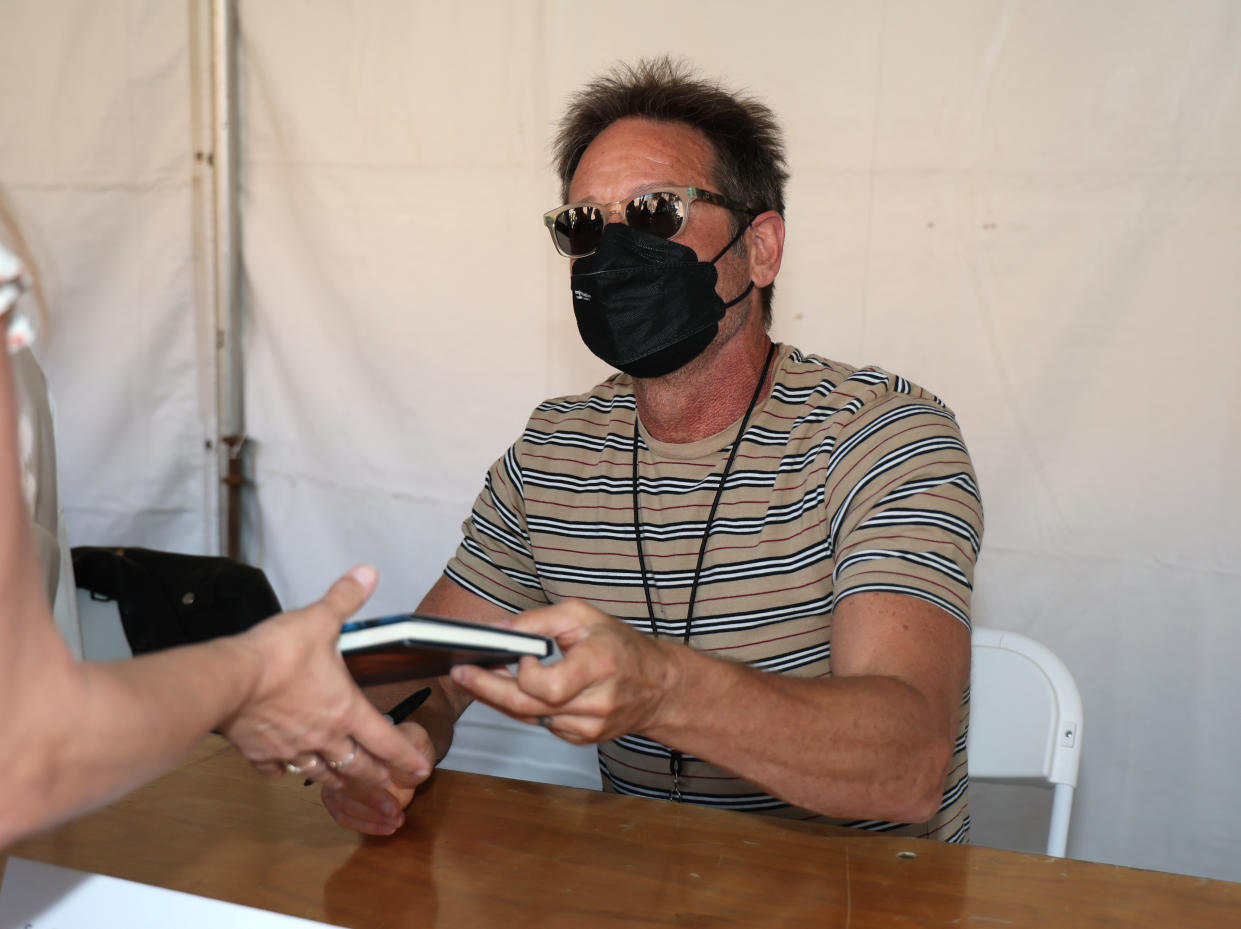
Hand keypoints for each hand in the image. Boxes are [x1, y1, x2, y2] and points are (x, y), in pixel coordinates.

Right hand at [217, 565, 432, 792]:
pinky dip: (286, 772)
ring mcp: (292, 749)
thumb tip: (367, 573)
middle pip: (358, 767)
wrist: (227, 680)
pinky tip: (287, 770)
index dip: (406, 758)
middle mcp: (324, 737)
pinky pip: (278, 771)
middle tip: (391, 793)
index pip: (386, 741)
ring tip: (348, 791)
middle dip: (377, 781)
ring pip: (322, 775)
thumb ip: (346, 597)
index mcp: (345, 710)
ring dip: (339, 784)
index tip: (421, 771)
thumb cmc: (277, 654)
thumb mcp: (319, 619)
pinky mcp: (260, 754)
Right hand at [320, 721, 431, 834]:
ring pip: (340, 802)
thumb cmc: (409, 743)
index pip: (356, 760)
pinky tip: (385, 828)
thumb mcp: (417, 740)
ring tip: (395, 822)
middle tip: (395, 813)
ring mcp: (333, 775)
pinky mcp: (334, 795)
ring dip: (368, 817)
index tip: (395, 798)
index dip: (374, 782)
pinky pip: (340, 814)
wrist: (404, 750)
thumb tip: (417, 772)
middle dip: (371, 802)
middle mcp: (338, 755)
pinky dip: (361, 824)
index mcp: (356, 736)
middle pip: (344, 783)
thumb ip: (414, 751)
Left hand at [450, 600, 675, 743]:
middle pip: (528, 706)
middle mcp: (595, 702)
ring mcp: (588, 727)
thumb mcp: (583, 616)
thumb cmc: (621, 646)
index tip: (517, 656)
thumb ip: (538, 620)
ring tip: (477, 677)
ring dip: (499, 698)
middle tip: (460, 673)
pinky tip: (513, 690)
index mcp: (598, 666)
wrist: (659, 687)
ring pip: (529, 718)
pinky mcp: (582, 738)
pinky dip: (524, 707)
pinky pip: (541, 724)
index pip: (548, 685)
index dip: (525, 673)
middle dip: (487, 689)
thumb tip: (497, 630)